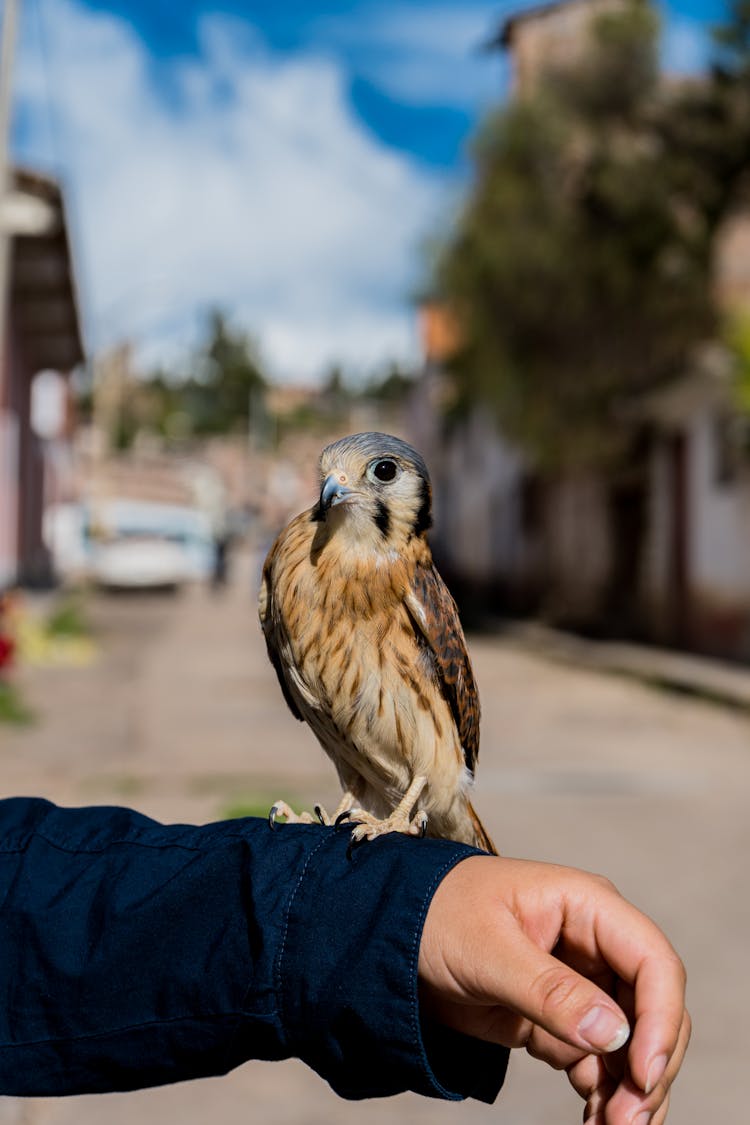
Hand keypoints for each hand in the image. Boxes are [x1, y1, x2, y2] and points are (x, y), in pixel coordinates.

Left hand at [418, 856, 688, 1123]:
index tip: (644, 1072)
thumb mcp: (486, 950)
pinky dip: (603, 1094)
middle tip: (627, 1121)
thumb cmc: (437, 917)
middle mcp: (594, 944)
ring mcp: (580, 983)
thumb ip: (547, 989)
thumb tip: (613, 1033)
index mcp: (586, 906)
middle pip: (651, 1009)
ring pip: (631, 1043)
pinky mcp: (560, 1019)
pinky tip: (593, 1121)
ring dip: (629, 1091)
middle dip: (647, 1067)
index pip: (652, 961)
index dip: (660, 1017)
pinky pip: (599, 1062)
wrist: (392, 937)